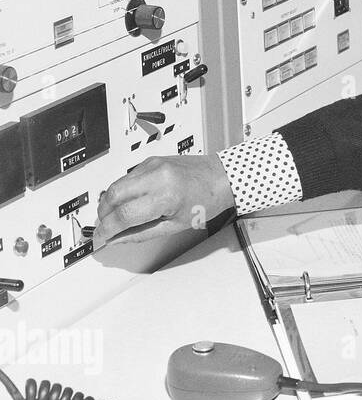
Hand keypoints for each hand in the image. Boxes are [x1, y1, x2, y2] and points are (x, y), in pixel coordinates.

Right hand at [92, 155, 235, 249]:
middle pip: (112, 196)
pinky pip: (126, 177)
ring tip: (115, 217)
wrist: (222, 177)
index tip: (100, 238)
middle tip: (106, 228)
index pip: (124, 214)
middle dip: (104, 215)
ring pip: (116, 185)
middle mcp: (157, 176)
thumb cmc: (207, 200)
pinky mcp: (151, 160)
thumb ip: (142, 234)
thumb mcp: (176, 225)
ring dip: (109, 203)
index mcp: (166, 195)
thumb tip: (117, 239)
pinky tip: (127, 202)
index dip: (107, 229)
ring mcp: (152, 165)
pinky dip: (121, 191)